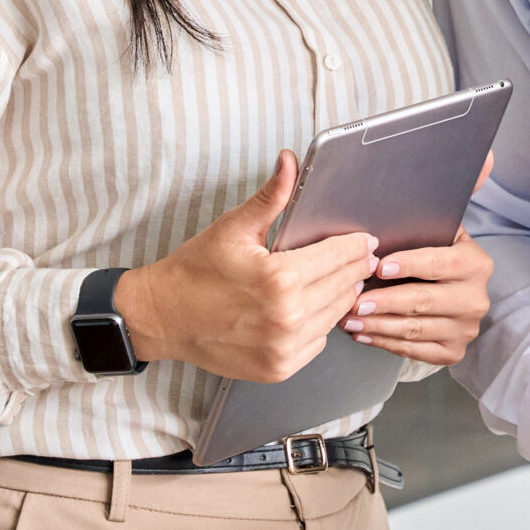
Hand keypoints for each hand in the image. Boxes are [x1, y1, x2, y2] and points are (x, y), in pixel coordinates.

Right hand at [111, 150, 373, 382]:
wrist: (163, 317)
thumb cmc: (195, 271)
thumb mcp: (234, 227)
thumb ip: (271, 197)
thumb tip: (291, 162)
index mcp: (280, 278)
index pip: (339, 256)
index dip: (357, 245)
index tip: (367, 241)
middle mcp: (287, 317)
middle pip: (344, 286)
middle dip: (355, 268)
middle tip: (362, 257)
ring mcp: (284, 347)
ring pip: (336, 315)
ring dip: (341, 296)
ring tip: (341, 280)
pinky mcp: (279, 368)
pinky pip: (318, 341)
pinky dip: (320, 324)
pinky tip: (311, 308)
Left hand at [341, 149, 497, 365]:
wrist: (451, 296)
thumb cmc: (435, 254)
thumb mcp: (445, 225)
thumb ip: (463, 189)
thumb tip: (486, 157)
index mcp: (476, 264)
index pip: (441, 263)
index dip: (410, 264)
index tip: (380, 265)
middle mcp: (476, 299)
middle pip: (424, 300)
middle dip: (385, 300)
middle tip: (353, 297)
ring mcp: (465, 329)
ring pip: (415, 329)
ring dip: (377, 324)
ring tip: (348, 316)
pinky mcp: (452, 353)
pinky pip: (414, 352)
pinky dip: (384, 343)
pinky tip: (363, 333)